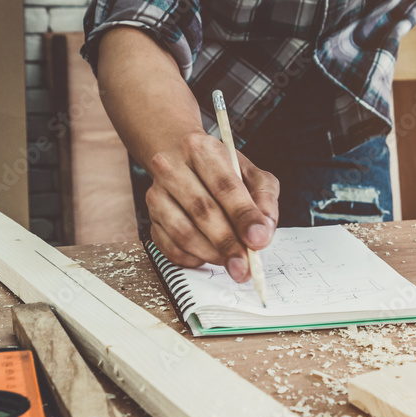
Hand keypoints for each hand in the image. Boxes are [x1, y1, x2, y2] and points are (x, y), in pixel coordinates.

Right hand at [146, 132, 278, 280]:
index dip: (243, 216)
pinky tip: (210, 256)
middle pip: (202, 211)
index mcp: (201, 150)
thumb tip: (262, 233)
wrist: (181, 161)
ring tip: (232, 262)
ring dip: (211, 254)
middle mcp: (172, 168)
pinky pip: (170, 247)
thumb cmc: (221, 170)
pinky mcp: (151, 218)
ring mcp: (157, 194)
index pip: (224, 186)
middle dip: (227, 244)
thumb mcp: (252, 174)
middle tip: (245, 266)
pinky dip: (194, 259)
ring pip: (183, 233)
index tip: (258, 240)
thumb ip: (264, 200)